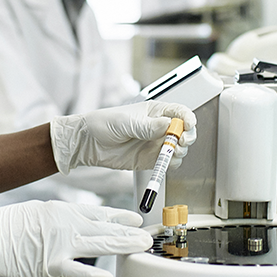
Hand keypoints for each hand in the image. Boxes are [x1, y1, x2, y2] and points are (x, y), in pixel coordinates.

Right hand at [0, 201, 150, 276]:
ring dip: (122, 245)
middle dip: (129, 232)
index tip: (136, 220)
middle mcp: (66, 225)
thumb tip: (79, 226)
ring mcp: (61, 244)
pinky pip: (78, 271)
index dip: (120, 217)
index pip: (98, 213)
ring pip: (99, 244)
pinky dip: (94, 274)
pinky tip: (110, 276)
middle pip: (105, 229)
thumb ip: (62, 219)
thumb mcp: (40, 212)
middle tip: (148, 235)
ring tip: (141, 246)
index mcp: (63, 211)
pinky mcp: (52, 264)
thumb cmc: (9, 225)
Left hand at [50, 101, 197, 174]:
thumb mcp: (126, 122)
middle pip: (184, 131)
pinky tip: (165, 162)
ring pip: (179, 147)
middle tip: (180, 141)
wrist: (89, 143)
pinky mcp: (151, 159)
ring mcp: (155, 143)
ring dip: (180, 151)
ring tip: (171, 152)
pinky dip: (171, 164)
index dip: (187, 118)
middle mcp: (158, 127)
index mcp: (154, 112)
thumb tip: (169, 125)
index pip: (179, 112)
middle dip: (187, 136)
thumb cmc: (104, 124)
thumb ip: (148, 126)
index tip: (187, 125)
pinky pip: (168, 162)